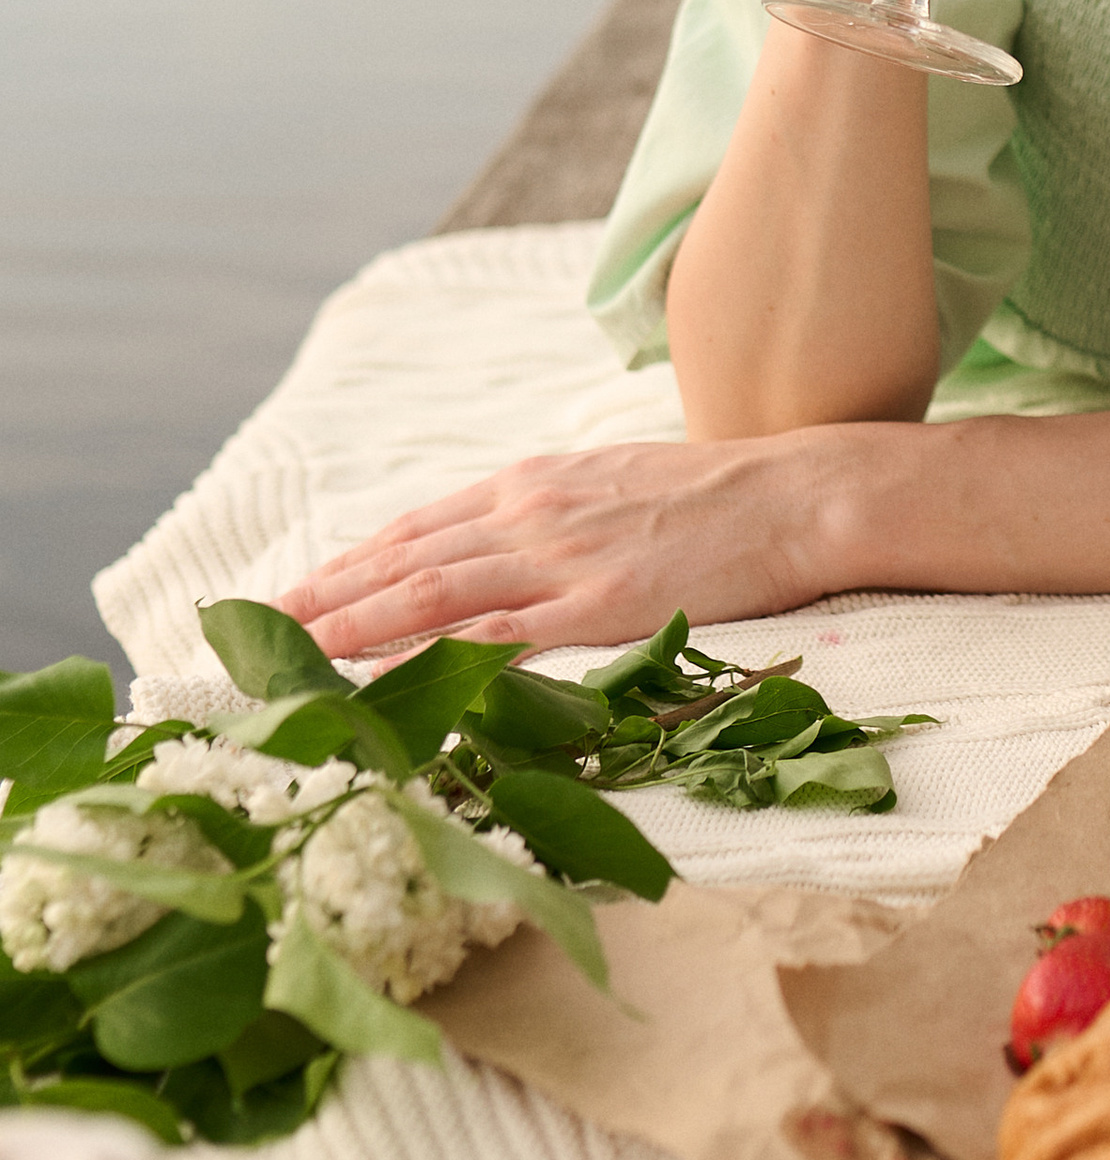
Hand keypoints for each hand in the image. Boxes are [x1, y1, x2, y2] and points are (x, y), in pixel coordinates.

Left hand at [275, 430, 869, 655]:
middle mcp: (531, 512)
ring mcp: (561, 557)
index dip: (353, 562)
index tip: (302, 590)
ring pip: (434, 590)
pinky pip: (500, 633)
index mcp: (534, 484)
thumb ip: (557, 513)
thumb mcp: (618, 485)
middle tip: (261, 626)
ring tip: (296, 649)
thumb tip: (511, 544)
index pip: (421, 526)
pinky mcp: (598, 602)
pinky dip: (436, 653)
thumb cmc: (722, 496)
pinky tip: (393, 674)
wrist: (798, 493)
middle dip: (328, 592)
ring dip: (356, 621)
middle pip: (406, 556)